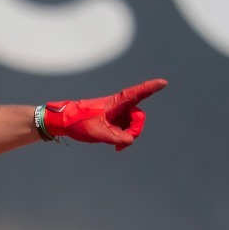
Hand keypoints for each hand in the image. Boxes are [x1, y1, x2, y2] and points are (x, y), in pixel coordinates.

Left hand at [44, 79, 166, 149]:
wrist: (65, 122)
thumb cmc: (80, 122)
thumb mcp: (98, 132)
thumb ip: (116, 137)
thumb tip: (130, 140)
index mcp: (116, 103)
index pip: (137, 93)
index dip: (151, 88)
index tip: (163, 83)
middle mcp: (120, 106)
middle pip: (138, 117)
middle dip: (134, 130)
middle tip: (122, 142)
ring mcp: (118, 113)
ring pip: (133, 125)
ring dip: (127, 136)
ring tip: (115, 146)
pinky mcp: (115, 120)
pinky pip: (126, 130)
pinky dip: (124, 138)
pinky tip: (117, 147)